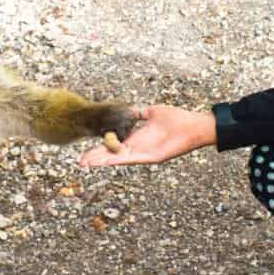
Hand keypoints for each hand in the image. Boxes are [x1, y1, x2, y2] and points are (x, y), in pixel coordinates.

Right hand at [79, 105, 216, 166]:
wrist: (194, 126)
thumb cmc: (177, 119)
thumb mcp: (153, 112)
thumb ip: (139, 113)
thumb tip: (130, 110)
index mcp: (137, 138)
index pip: (113, 145)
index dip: (99, 149)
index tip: (85, 151)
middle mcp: (138, 148)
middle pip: (112, 155)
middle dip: (96, 158)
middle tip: (79, 162)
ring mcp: (144, 154)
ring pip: (118, 159)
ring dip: (103, 161)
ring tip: (86, 164)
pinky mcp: (152, 157)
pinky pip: (132, 159)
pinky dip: (118, 160)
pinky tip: (105, 163)